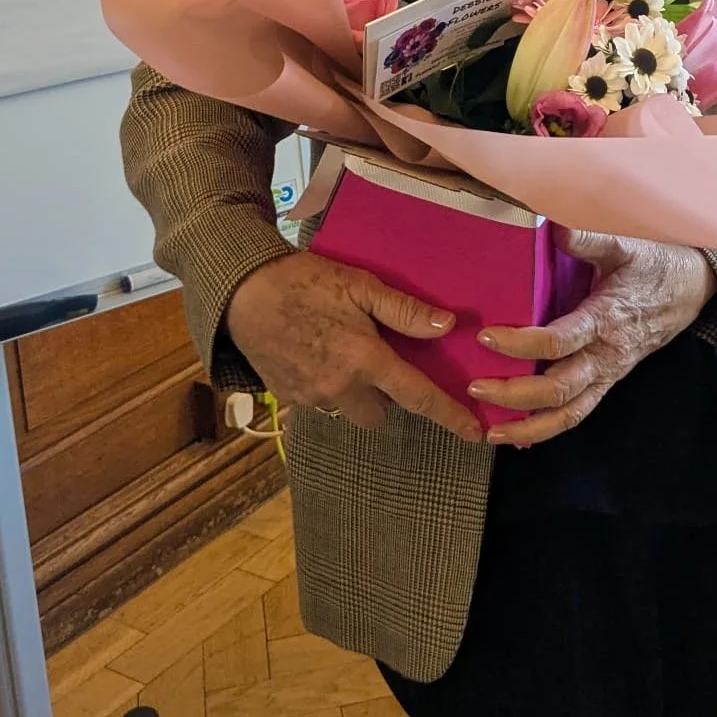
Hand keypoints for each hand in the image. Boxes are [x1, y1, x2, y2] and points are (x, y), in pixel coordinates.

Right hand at [225, 251, 481, 441]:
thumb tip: (447, 326)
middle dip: (386, 396)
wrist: (242, 292)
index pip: (417, 397)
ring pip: (348, 411)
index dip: (448, 415)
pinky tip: (317, 355)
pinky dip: (326, 387)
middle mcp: (340, 388)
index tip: (474, 434)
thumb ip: (404, 310)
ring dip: (355, 393)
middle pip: (379, 413)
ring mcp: (311, 397)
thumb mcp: (360, 286)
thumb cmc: (305, 282)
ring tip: (344, 354)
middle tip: (379, 360)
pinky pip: (319, 403)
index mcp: (365, 361)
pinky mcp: (287, 398)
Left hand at [471, 229, 714, 446]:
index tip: (487, 335)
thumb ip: (586, 238)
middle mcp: (606, 355)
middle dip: (514, 395)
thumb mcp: (623, 244)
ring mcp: (608, 373)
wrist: (692, 288)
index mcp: (606, 320)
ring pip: (568, 413)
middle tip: (475, 386)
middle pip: (558, 390)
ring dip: (528, 426)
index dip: (521, 344)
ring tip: (491, 430)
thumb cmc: (653, 264)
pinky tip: (518, 437)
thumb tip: (548, 226)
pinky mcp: (608, 380)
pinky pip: (578, 413)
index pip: (558, 342)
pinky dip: (547, 429)